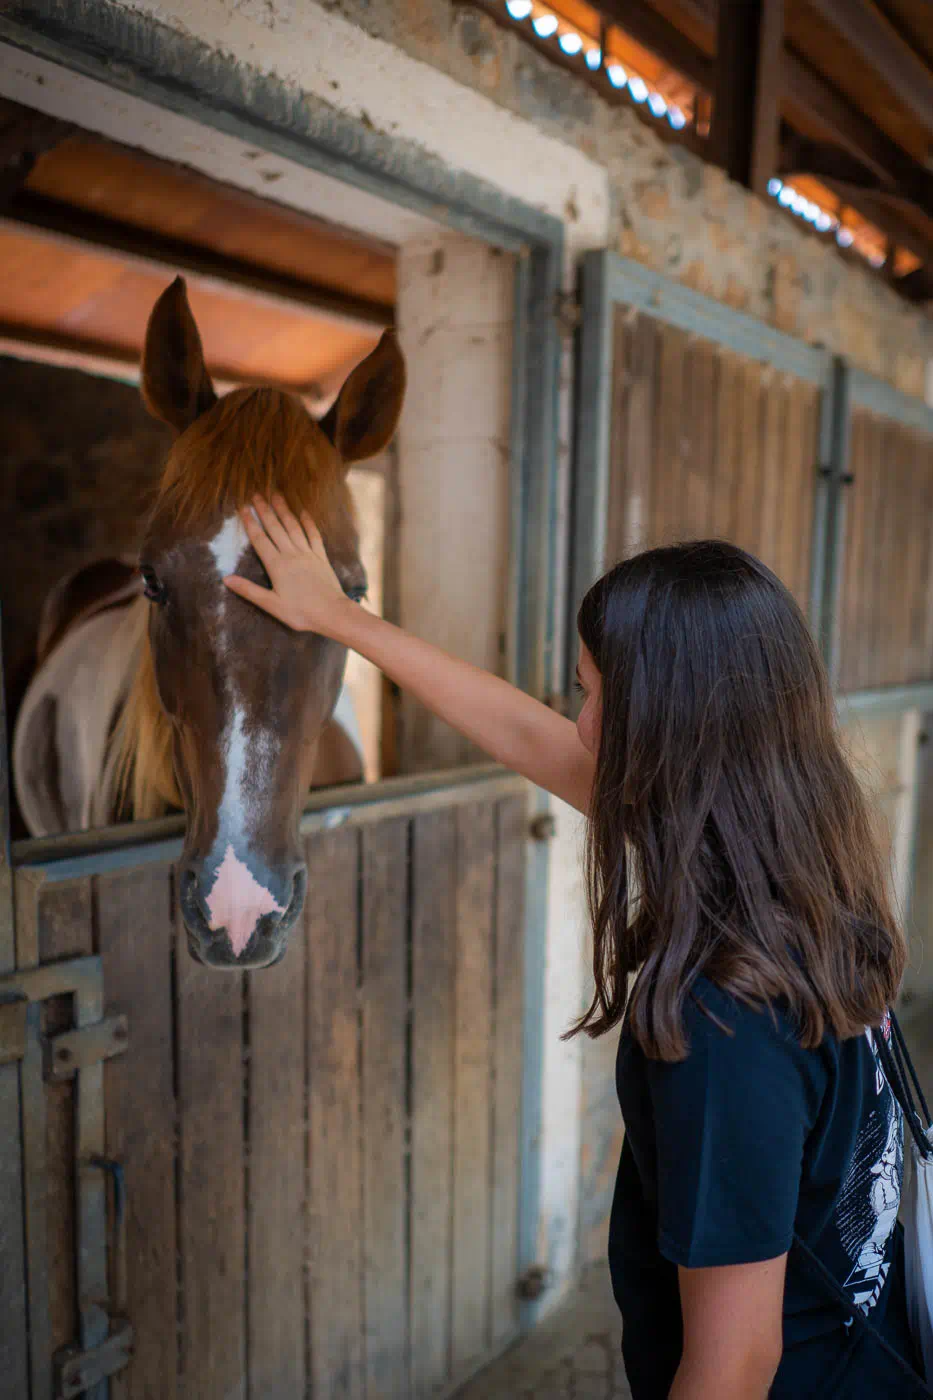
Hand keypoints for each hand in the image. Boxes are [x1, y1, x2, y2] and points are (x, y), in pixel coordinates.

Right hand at [223, 495, 351, 635]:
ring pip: (293, 527)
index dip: (250, 523)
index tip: (242, 507)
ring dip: (284, 510)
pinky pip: (314, 535)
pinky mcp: (321, 557)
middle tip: (257, 494)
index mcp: (277, 565)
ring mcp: (308, 554)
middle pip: (275, 528)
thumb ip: (248, 590)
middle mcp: (291, 554)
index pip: (260, 539)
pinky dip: (308, 522)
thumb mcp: (271, 604)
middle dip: (265, 510)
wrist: (332, 613)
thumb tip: (226, 579)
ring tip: (276, 495)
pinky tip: (304, 512)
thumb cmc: (300, 612)